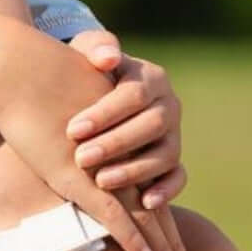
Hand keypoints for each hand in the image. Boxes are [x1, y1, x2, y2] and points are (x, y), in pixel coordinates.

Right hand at [0, 16, 188, 250]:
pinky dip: (134, 240)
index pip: (151, 179)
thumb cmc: (38, 76)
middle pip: (154, 203)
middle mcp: (121, 150)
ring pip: (144, 215)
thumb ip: (82, 114)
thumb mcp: (74, 94)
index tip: (177, 246)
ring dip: (163, 248)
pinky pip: (115, 215)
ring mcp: (103, 165)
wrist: (19, 68)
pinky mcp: (81, 175)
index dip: (162, 213)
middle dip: (171, 243)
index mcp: (122, 133)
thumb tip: (86, 116)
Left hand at [66, 29, 186, 208]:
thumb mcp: (88, 52)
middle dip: (116, 144)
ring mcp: (175, 134)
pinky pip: (179, 176)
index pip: (133, 95)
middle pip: (152, 125)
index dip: (104, 114)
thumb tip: (108, 57)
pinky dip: (167, 190)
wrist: (96, 93)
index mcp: (150, 77)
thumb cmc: (87, 72)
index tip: (72, 130)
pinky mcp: (175, 159)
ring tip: (101, 182)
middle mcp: (169, 104)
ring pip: (167, 154)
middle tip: (82, 158)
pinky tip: (144, 203)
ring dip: (134, 170)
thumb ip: (96, 47)